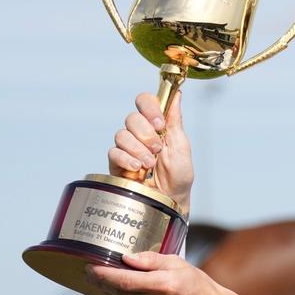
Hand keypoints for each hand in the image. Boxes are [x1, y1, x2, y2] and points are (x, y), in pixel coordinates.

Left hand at [86, 251, 252, 294]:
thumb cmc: (197, 285)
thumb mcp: (178, 264)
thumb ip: (151, 260)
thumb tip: (127, 258)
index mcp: (164, 285)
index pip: (124, 280)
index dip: (104, 274)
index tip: (89, 267)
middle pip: (120, 292)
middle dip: (103, 281)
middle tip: (91, 271)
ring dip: (117, 292)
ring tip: (113, 280)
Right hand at [108, 92, 193, 214]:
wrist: (170, 200)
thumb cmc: (179, 175)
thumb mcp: (181, 146)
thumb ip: (175, 120)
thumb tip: (177, 94)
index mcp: (156, 125)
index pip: (145, 101)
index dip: (149, 107)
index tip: (159, 123)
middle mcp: (140, 133)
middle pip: (131, 117)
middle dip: (146, 134)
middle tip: (157, 149)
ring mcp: (127, 147)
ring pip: (122, 135)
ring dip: (139, 149)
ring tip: (150, 164)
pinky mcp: (117, 162)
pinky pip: (114, 152)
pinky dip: (126, 159)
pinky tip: (137, 168)